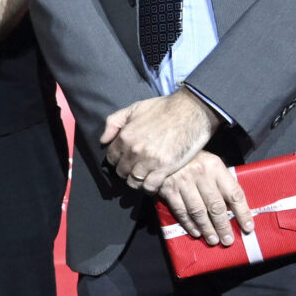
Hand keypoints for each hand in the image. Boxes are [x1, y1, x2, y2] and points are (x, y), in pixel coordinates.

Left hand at [99, 90, 217, 190]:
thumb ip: (114, 122)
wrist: (192, 110)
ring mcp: (149, 160)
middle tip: (135, 169)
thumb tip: (103, 140)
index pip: (111, 158)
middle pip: (121, 171)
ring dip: (137, 181)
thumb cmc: (163, 108)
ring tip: (143, 177)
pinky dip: (149, 188)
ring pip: (133, 181)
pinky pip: (150, 186)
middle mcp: (134, 150)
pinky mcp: (165, 168)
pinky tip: (153, 183)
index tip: (125, 160)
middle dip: (126, 171)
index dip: (117, 160)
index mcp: (125, 136)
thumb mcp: (134, 108)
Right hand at [157, 151, 253, 248]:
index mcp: (215, 167)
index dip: (243, 213)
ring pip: (198, 211)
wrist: (162, 149)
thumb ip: (221, 181)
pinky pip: (181, 211)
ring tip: (213, 240)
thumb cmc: (191, 159)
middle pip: (216, 206)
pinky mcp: (168, 189)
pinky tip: (196, 232)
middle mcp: (200, 174)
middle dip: (223, 226)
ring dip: (207, 228)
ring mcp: (183, 182)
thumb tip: (234, 207)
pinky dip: (189, 224)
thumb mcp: (210, 163)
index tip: (248, 227)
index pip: (234, 193)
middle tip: (228, 240)